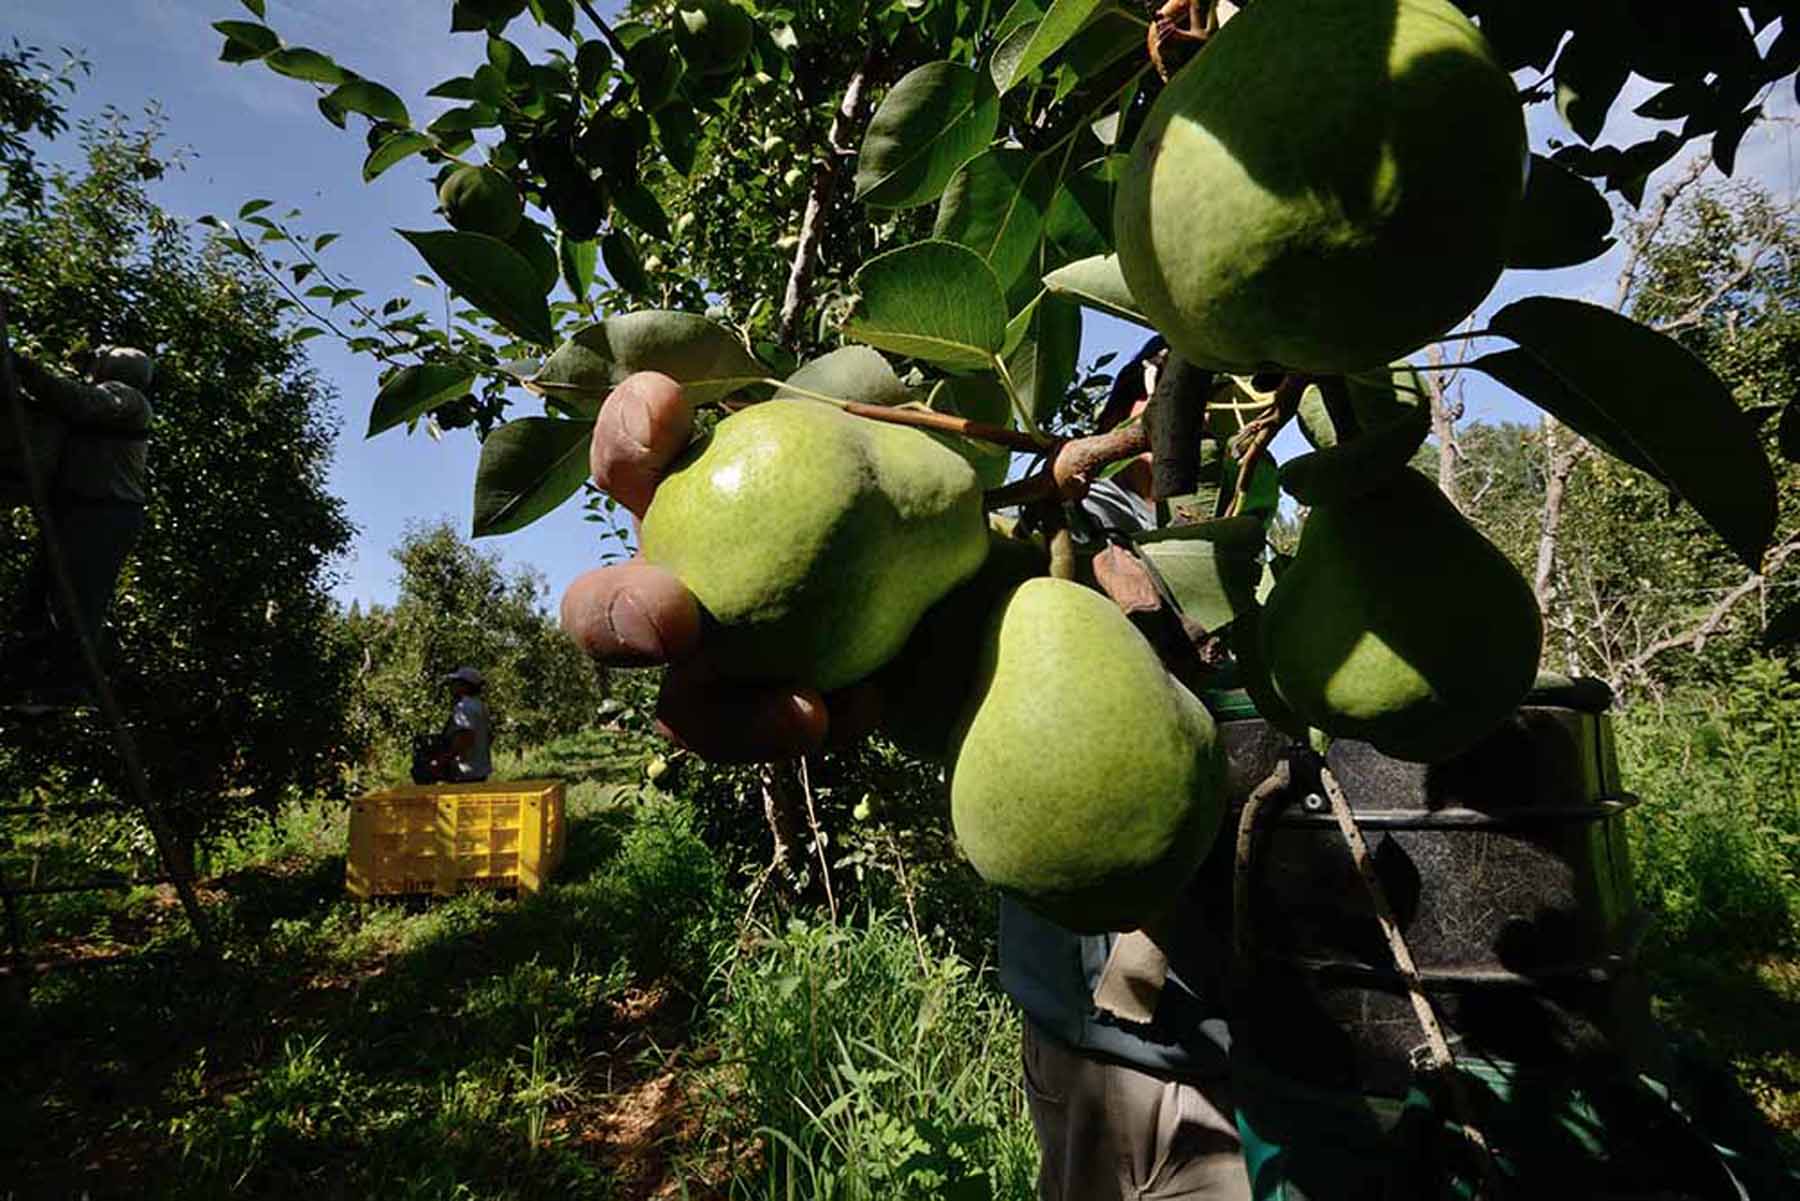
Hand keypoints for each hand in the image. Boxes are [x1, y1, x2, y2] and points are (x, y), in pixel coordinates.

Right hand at [559, 372, 879, 761]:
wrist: (955, 604)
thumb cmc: (914, 508)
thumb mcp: (909, 458)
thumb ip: (891, 434)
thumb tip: (888, 423)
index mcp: (686, 500)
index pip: (631, 459)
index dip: (626, 431)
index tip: (668, 406)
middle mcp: (674, 586)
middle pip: (599, 612)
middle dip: (616, 616)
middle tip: (676, 621)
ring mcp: (708, 669)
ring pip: (679, 711)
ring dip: (729, 717)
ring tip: (804, 710)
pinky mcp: (753, 725)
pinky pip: (764, 743)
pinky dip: (808, 728)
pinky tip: (867, 705)